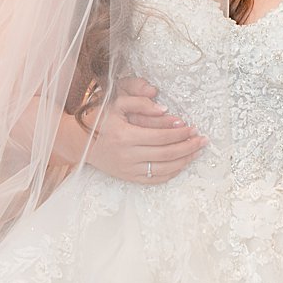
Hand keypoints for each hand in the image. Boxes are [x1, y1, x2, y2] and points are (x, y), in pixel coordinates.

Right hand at [80, 76, 206, 184]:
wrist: (79, 142)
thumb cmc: (98, 119)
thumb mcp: (115, 103)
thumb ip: (140, 102)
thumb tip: (165, 110)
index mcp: (125, 136)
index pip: (161, 136)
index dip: (180, 133)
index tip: (193, 128)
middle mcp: (127, 155)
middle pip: (166, 154)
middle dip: (188, 147)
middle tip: (203, 140)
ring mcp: (128, 169)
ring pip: (163, 169)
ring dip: (184, 161)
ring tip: (196, 152)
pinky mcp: (128, 177)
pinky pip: (154, 179)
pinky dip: (171, 173)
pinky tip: (181, 164)